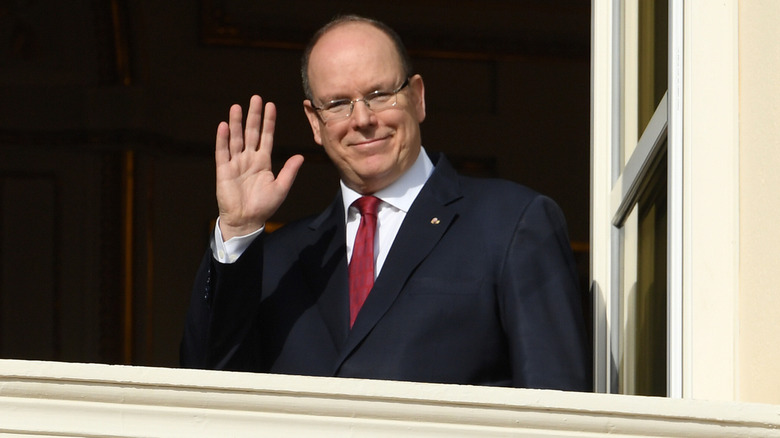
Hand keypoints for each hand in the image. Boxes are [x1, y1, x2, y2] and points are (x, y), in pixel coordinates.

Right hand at [215, 95, 303, 239]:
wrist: (246, 220)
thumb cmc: (264, 206)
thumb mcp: (281, 187)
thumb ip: (289, 171)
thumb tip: (300, 156)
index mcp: (263, 162)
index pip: (266, 137)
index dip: (269, 122)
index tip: (271, 105)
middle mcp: (249, 159)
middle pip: (251, 133)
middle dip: (253, 116)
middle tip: (255, 98)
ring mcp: (236, 163)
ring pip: (236, 138)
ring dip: (236, 123)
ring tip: (237, 106)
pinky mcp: (224, 171)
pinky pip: (223, 152)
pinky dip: (223, 139)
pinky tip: (223, 126)